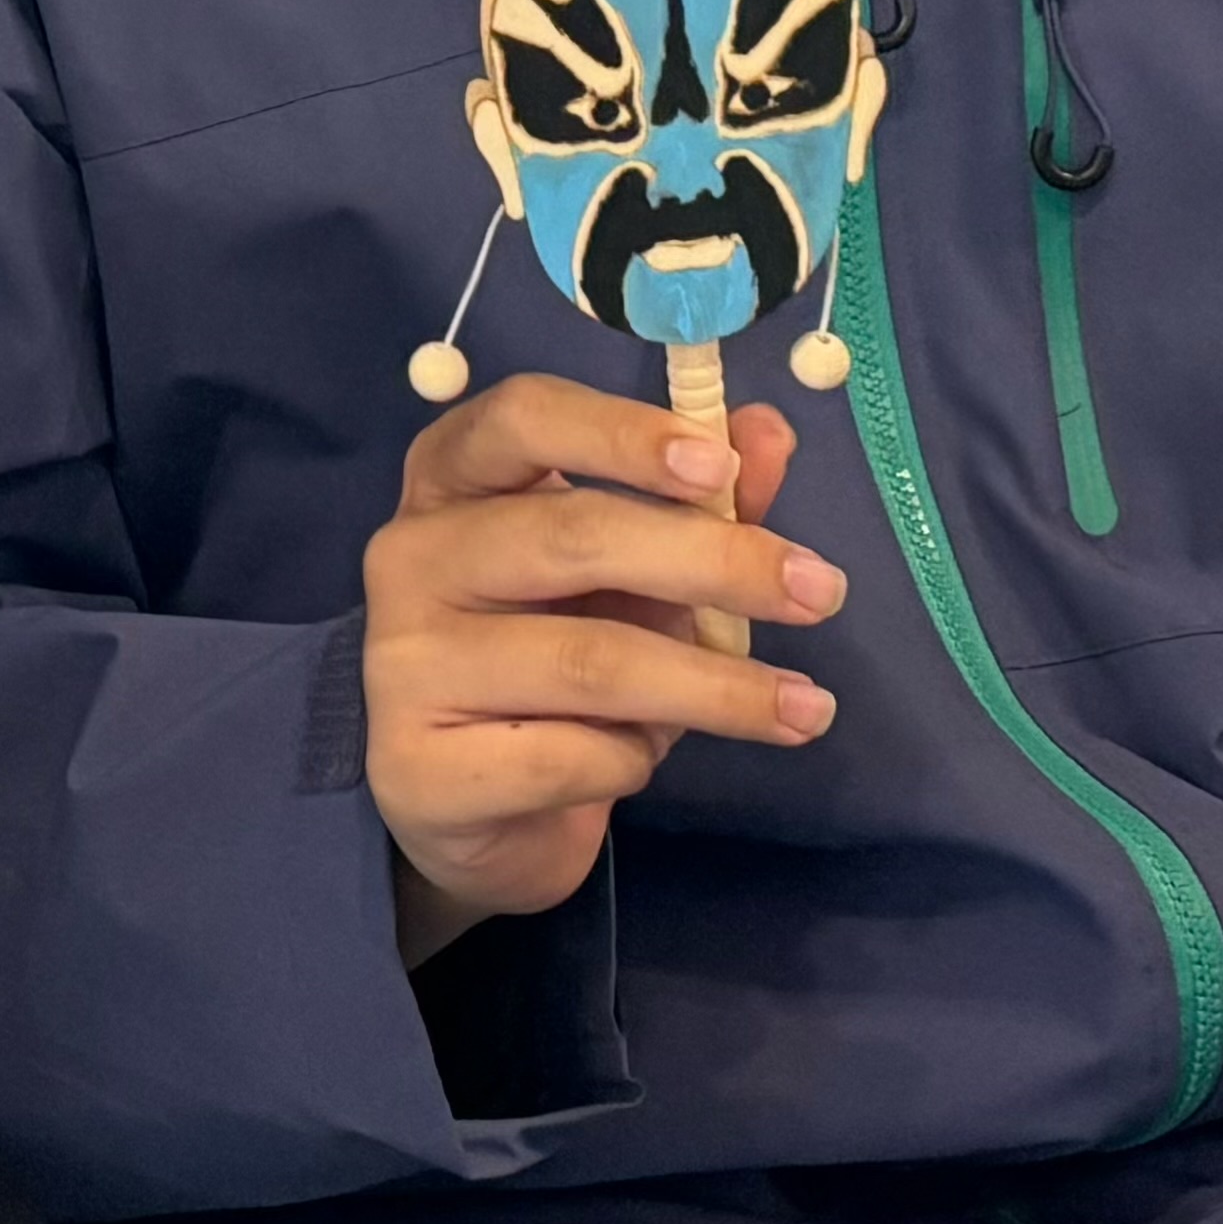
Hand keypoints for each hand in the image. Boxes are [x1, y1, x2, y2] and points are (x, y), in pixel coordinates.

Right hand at [361, 371, 845, 954]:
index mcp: (453, 477)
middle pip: (569, 536)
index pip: (522, 417)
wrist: (466, 805)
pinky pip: (566, 757)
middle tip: (820, 592)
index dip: (622, 433)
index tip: (721, 468)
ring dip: (713, 686)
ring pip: (585, 661)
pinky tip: (646, 762)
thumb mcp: (631, 571)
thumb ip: (697, 502)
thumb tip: (768, 433)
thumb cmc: (554, 657)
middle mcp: (411, 553)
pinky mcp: (416, 767)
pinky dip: (632, 761)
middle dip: (712, 561)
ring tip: (803, 708)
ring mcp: (402, 662)